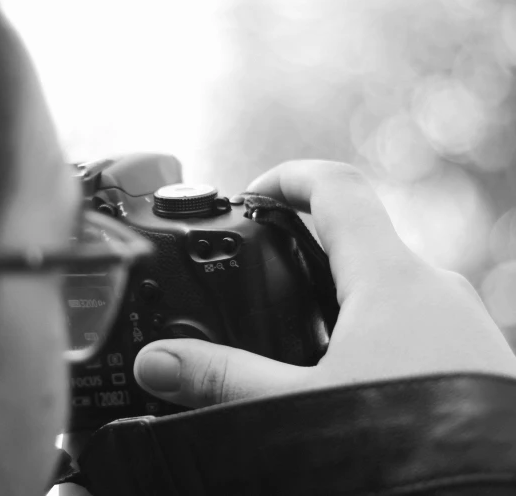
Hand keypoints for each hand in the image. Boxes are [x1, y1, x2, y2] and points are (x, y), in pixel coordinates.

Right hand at [134, 160, 515, 408]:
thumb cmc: (417, 450)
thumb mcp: (303, 408)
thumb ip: (226, 379)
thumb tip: (158, 361)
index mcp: (392, 279)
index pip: (337, 188)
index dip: (287, 178)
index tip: (249, 195)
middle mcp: (433, 290)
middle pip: (358, 239)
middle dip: (301, 250)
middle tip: (253, 276)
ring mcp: (458, 326)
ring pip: (385, 287)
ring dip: (333, 298)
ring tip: (289, 337)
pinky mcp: (468, 362)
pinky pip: (409, 325)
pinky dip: (365, 333)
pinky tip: (341, 380)